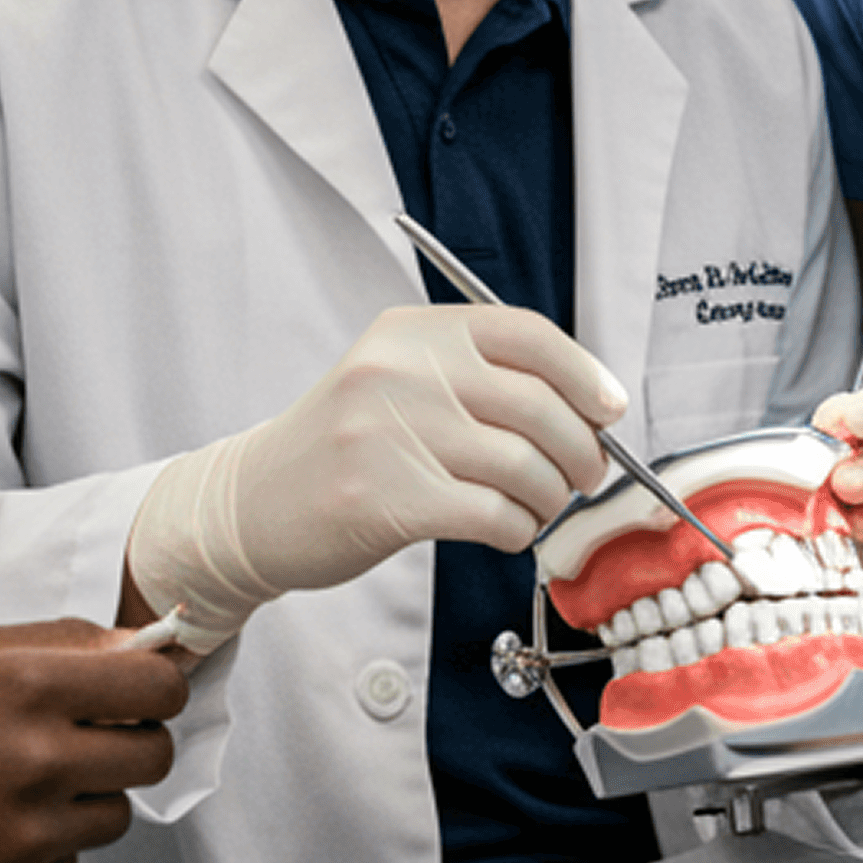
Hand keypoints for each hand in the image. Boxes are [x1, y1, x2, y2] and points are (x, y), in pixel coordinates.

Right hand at [0, 618, 183, 862]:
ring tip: (17, 784)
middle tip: (89, 738)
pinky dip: (41, 849)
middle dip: (133, 741)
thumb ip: (56, 644)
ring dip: (86, 798)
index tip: (143, 691)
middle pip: (153, 756)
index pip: (155, 686)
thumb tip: (137, 645)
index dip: (159, 686)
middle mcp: (36, 761)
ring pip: (115, 817)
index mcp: (27, 686)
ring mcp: (23, 836)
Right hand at [127, 304, 621, 649]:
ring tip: (538, 507)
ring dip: (549, 498)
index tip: (609, 408)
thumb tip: (586, 403)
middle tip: (585, 475)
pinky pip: (494, 515)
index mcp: (412, 331)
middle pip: (538, 404)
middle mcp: (402, 371)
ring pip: (523, 466)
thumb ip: (476, 376)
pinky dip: (517, 530)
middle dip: (581, 450)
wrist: (253, 503)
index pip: (526, 332)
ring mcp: (392, 435)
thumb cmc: (344, 446)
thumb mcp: (398, 379)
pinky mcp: (388, 500)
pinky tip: (506, 531)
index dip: (584, 372)